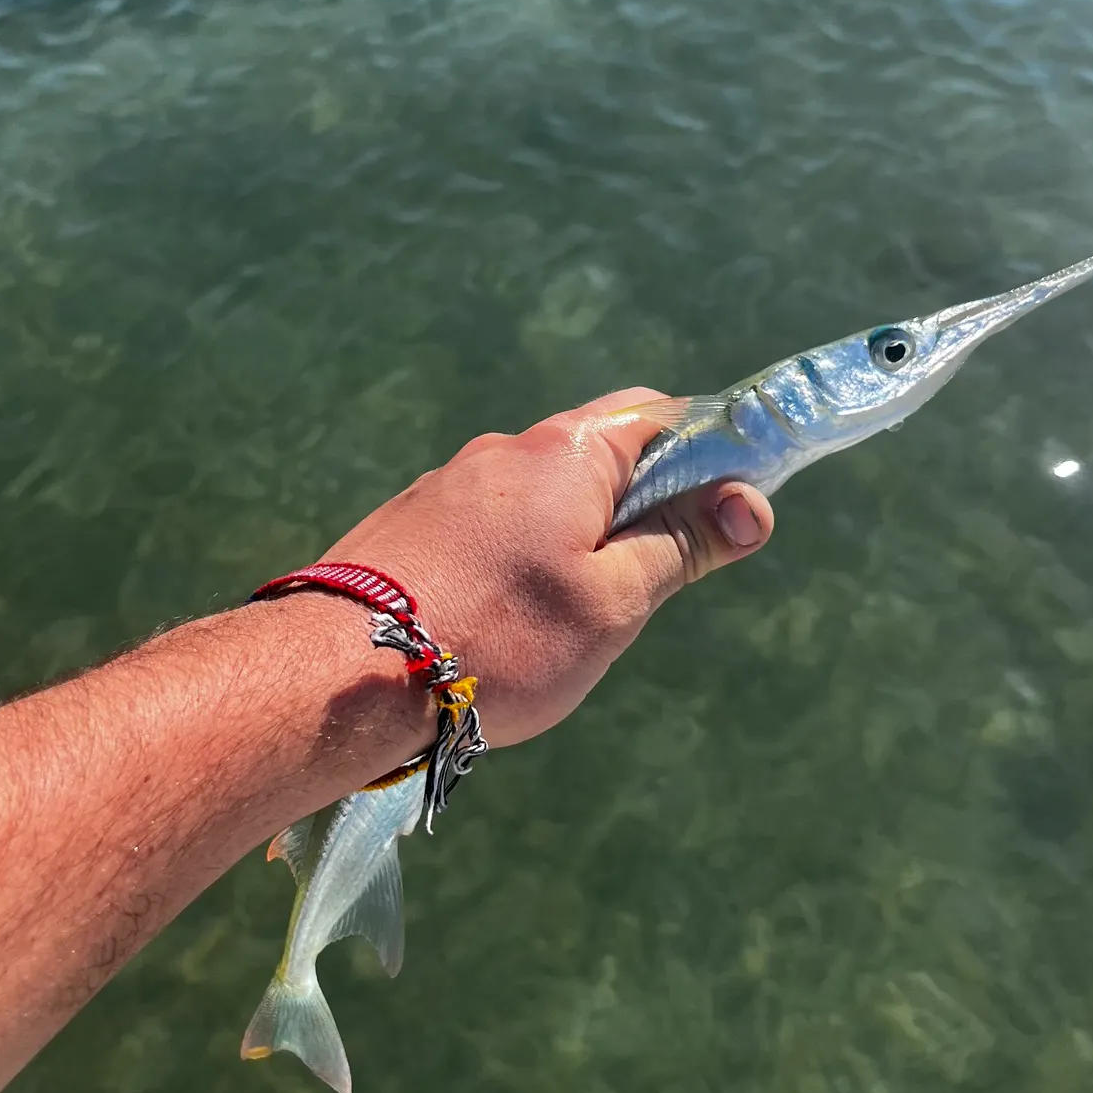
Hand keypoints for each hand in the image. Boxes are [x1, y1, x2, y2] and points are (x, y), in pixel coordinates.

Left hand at [321, 387, 774, 746]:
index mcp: (566, 452)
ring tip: (566, 622)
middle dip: (639, 510)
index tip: (727, 511)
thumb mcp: (614, 602)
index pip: (658, 416)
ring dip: (574, 542)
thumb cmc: (500, 639)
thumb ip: (682, 545)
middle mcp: (503, 451)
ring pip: (540, 499)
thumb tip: (749, 501)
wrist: (343, 676)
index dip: (707, 453)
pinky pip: (489, 527)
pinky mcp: (409, 526)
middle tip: (647, 585)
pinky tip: (504, 622)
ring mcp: (447, 486)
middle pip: (598, 458)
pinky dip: (518, 559)